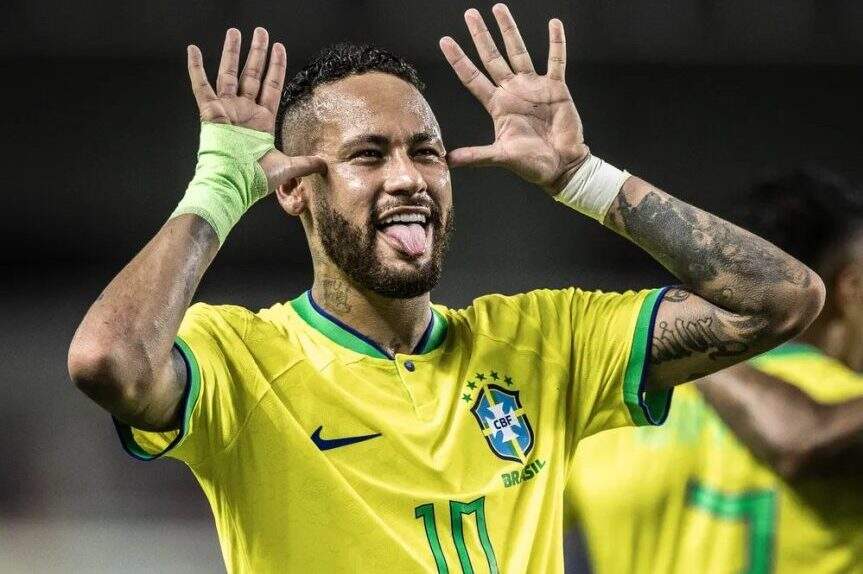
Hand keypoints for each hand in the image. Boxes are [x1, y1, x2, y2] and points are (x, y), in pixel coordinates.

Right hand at [187, 28, 324, 191]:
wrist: (233, 184)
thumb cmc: (255, 179)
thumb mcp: (287, 167)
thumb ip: (306, 163)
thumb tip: (326, 164)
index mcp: (261, 121)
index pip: (271, 86)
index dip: (276, 67)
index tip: (279, 48)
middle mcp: (244, 111)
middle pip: (252, 74)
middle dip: (257, 53)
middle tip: (261, 32)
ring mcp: (227, 110)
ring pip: (229, 73)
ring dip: (232, 52)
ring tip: (235, 31)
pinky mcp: (210, 112)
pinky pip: (200, 86)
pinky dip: (195, 68)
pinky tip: (192, 49)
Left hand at [440, 4, 588, 194]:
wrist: (562, 166)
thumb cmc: (532, 165)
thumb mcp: (501, 157)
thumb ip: (477, 156)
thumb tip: (447, 160)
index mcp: (498, 105)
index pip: (472, 78)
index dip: (459, 60)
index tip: (445, 41)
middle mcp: (513, 91)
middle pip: (492, 57)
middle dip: (480, 36)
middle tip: (469, 14)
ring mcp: (534, 87)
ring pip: (519, 52)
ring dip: (509, 31)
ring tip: (499, 9)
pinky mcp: (556, 88)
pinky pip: (556, 60)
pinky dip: (556, 43)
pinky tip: (554, 24)